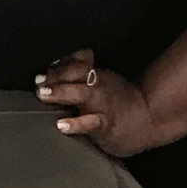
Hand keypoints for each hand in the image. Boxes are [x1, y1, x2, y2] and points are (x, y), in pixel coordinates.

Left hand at [36, 49, 158, 157]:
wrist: (148, 118)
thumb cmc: (119, 99)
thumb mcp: (101, 79)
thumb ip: (79, 70)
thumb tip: (52, 66)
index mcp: (95, 73)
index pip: (74, 62)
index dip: (57, 65)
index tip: (41, 73)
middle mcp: (97, 85)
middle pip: (75, 71)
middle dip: (55, 74)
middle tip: (38, 81)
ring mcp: (101, 104)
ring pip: (80, 93)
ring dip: (60, 91)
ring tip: (43, 94)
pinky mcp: (106, 124)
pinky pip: (90, 122)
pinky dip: (76, 123)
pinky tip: (62, 125)